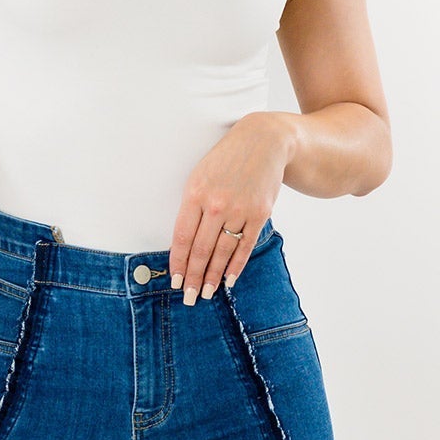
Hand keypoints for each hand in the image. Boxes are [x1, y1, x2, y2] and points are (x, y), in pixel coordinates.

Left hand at [170, 113, 294, 303]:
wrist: (264, 141)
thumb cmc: (226, 160)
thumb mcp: (200, 176)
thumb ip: (192, 206)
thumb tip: (184, 244)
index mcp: (195, 193)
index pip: (182, 237)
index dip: (178, 263)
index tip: (175, 281)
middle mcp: (217, 203)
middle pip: (201, 250)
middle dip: (193, 277)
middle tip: (189, 298)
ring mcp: (240, 210)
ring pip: (222, 252)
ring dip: (212, 276)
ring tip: (206, 293)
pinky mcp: (260, 214)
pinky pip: (245, 246)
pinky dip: (236, 266)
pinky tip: (228, 280)